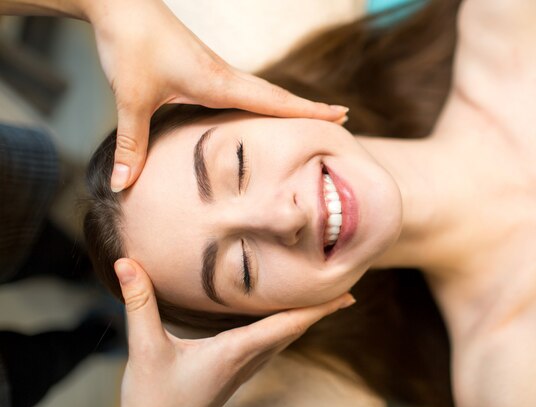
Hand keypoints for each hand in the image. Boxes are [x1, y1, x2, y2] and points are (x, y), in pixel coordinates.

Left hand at [82, 0, 348, 191]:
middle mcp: (224, 75)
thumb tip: (125, 186)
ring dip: (289, 103)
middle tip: (342, 118)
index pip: (274, 101)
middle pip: (278, 95)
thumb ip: (133, 144)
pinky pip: (244, 88)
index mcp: (217, 82)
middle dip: (310, 108)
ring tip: (311, 117)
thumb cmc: (129, 44)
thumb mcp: (131, 98)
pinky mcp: (203, 69)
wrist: (119, 2)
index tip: (341, 116)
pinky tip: (259, 110)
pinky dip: (264, 100)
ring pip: (263, 91)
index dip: (308, 111)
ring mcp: (216, 70)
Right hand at [113, 258, 354, 406]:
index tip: (346, 296)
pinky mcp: (235, 372)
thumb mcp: (144, 348)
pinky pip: (270, 345)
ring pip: (284, 339)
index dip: (317, 309)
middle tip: (346, 291)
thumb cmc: (153, 399)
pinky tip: (283, 322)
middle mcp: (247, 360)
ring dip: (304, 320)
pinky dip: (285, 328)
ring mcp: (243, 369)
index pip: (286, 324)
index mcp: (235, 351)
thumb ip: (139, 303)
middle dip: (320, 311)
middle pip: (294, 330)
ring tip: (323, 301)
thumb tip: (128, 262)